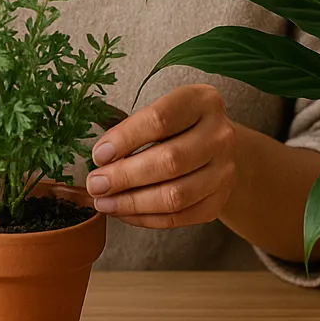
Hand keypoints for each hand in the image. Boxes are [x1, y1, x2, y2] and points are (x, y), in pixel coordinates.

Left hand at [84, 83, 237, 227]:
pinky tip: (124, 212)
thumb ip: (132, 128)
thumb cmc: (179, 126)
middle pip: (169, 161)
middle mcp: (219, 135)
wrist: (217, 147)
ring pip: (175, 195)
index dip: (125, 139)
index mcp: (202, 101)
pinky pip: (179, 217)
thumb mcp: (162, 111)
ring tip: (104, 202)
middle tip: (95, 184)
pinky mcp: (219, 200)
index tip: (99, 154)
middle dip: (125, 176)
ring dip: (133, 202)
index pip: (160, 120)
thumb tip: (99, 158)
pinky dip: (146, 218)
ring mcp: (224, 170)